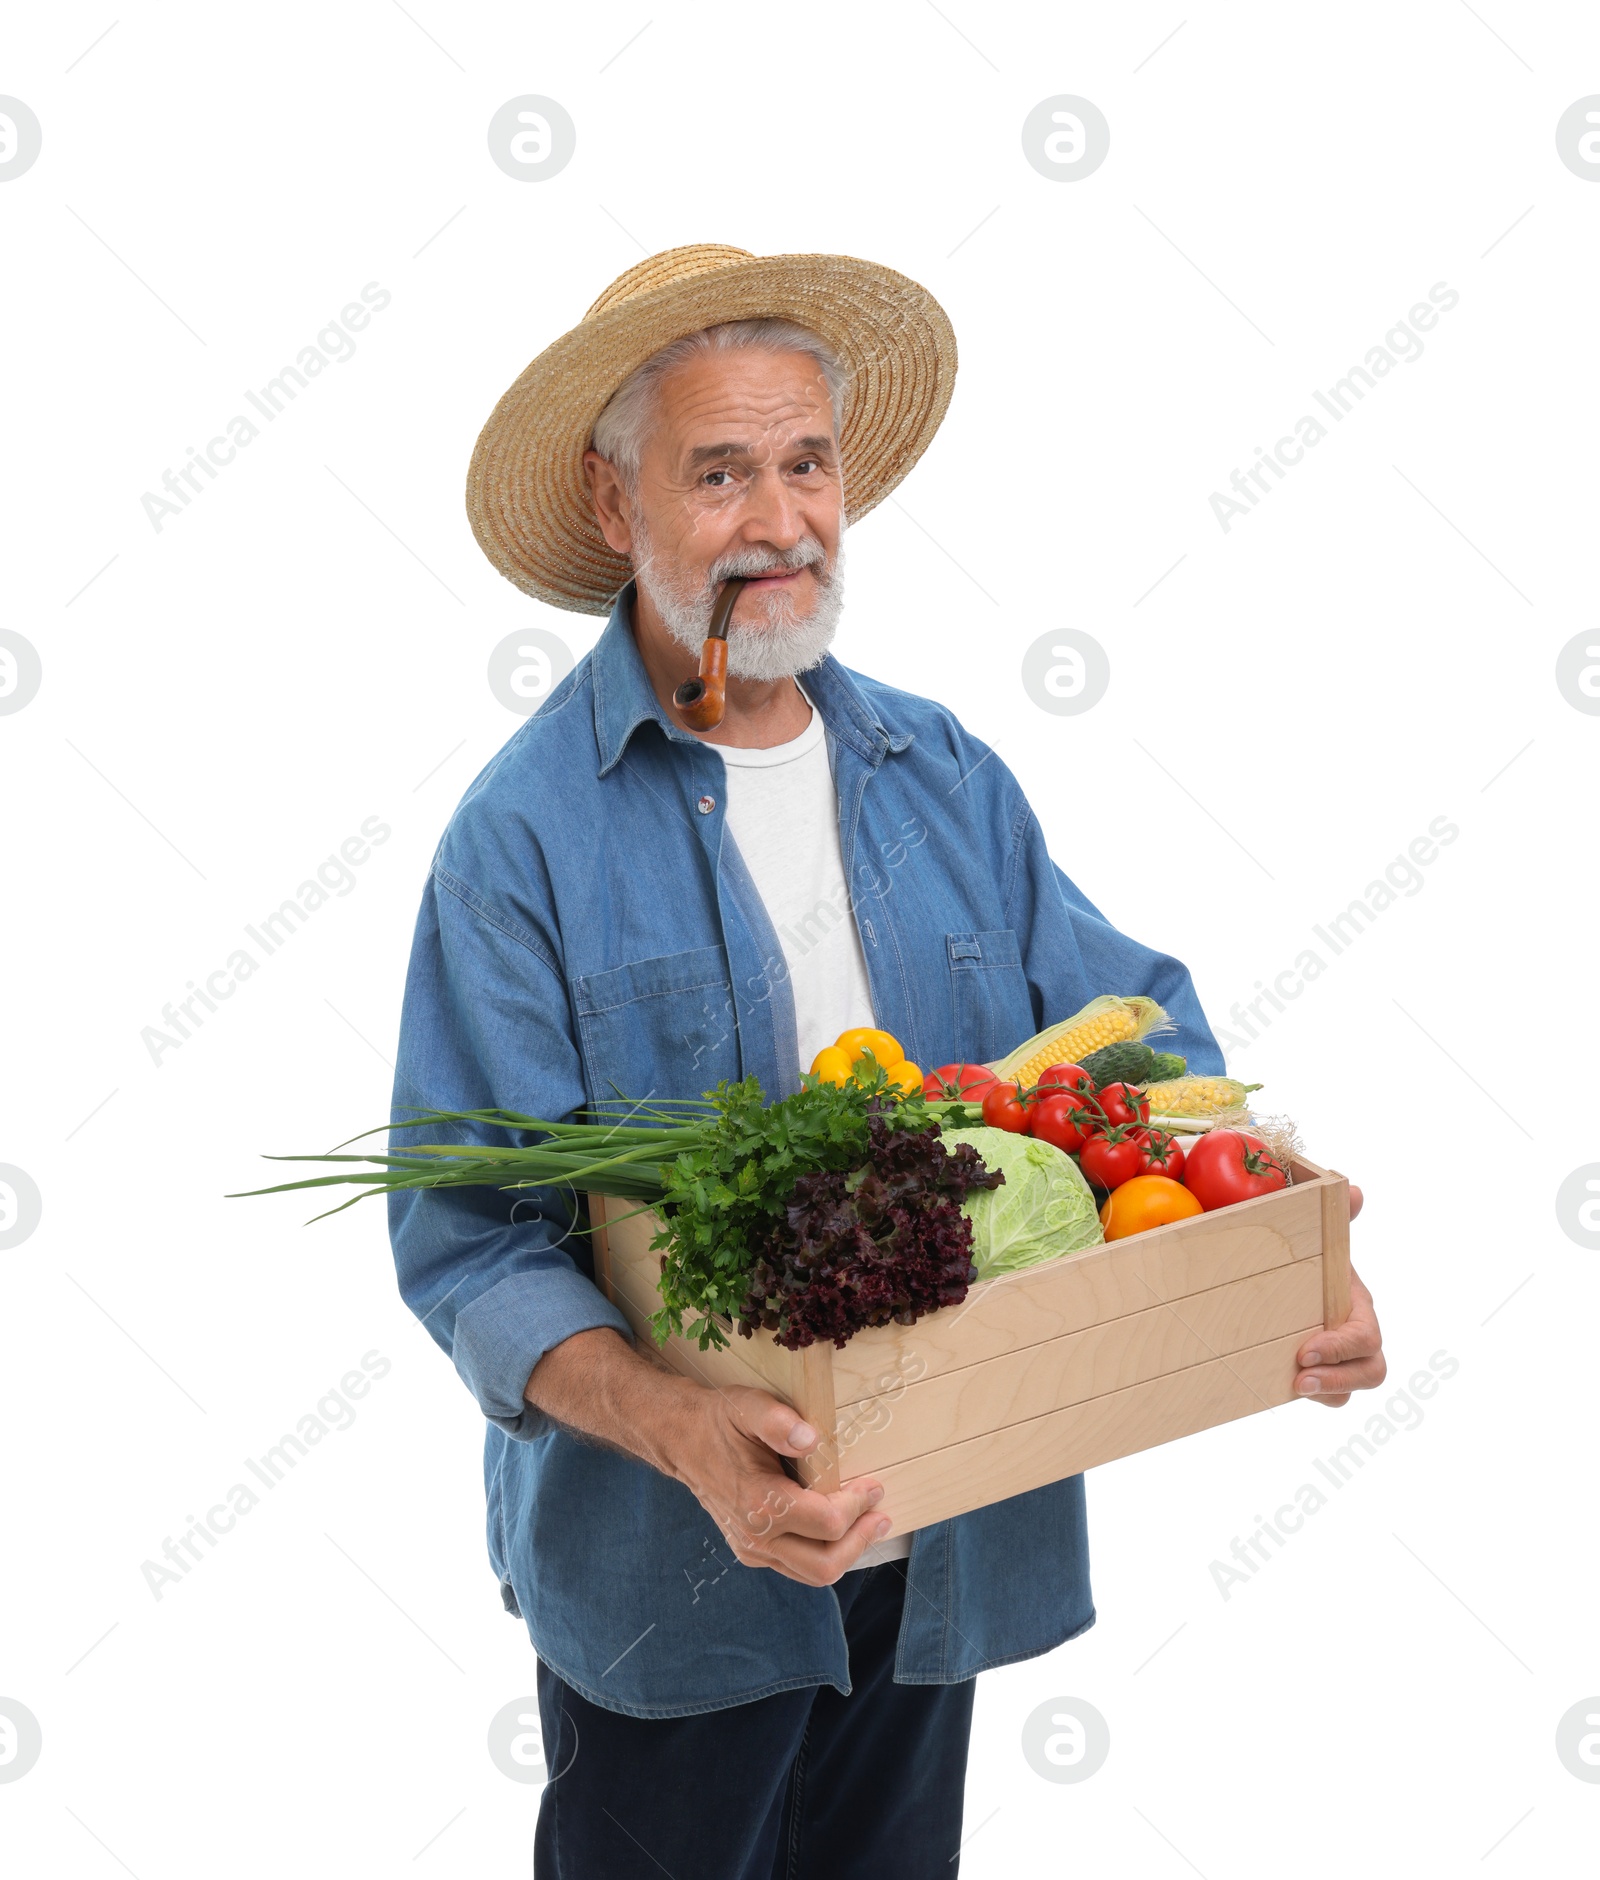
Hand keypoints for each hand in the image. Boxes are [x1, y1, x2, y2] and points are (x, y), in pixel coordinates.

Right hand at [663, 1384, 892, 1586]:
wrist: (683, 1440)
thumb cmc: (720, 1421)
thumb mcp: (747, 1406)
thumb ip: (778, 1421)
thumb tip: (810, 1439)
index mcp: (759, 1503)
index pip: (826, 1523)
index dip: (857, 1505)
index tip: (874, 1485)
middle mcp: (756, 1536)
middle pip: (825, 1564)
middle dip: (860, 1541)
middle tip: (881, 1514)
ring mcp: (753, 1550)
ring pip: (813, 1574)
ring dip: (848, 1552)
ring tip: (869, 1525)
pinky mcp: (752, 1552)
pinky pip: (798, 1568)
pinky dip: (825, 1554)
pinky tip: (839, 1531)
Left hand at [1295, 1183, 1382, 1406]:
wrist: (1287, 1274)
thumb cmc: (1309, 1257)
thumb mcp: (1320, 1236)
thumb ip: (1336, 1215)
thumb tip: (1353, 1191)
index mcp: (1357, 1305)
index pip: (1366, 1337)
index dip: (1342, 1349)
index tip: (1305, 1350)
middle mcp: (1352, 1335)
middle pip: (1370, 1372)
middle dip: (1339, 1379)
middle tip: (1299, 1378)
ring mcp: (1337, 1358)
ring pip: (1350, 1389)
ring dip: (1327, 1392)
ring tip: (1293, 1387)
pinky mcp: (1315, 1370)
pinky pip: (1326, 1395)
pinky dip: (1313, 1395)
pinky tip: (1281, 1387)